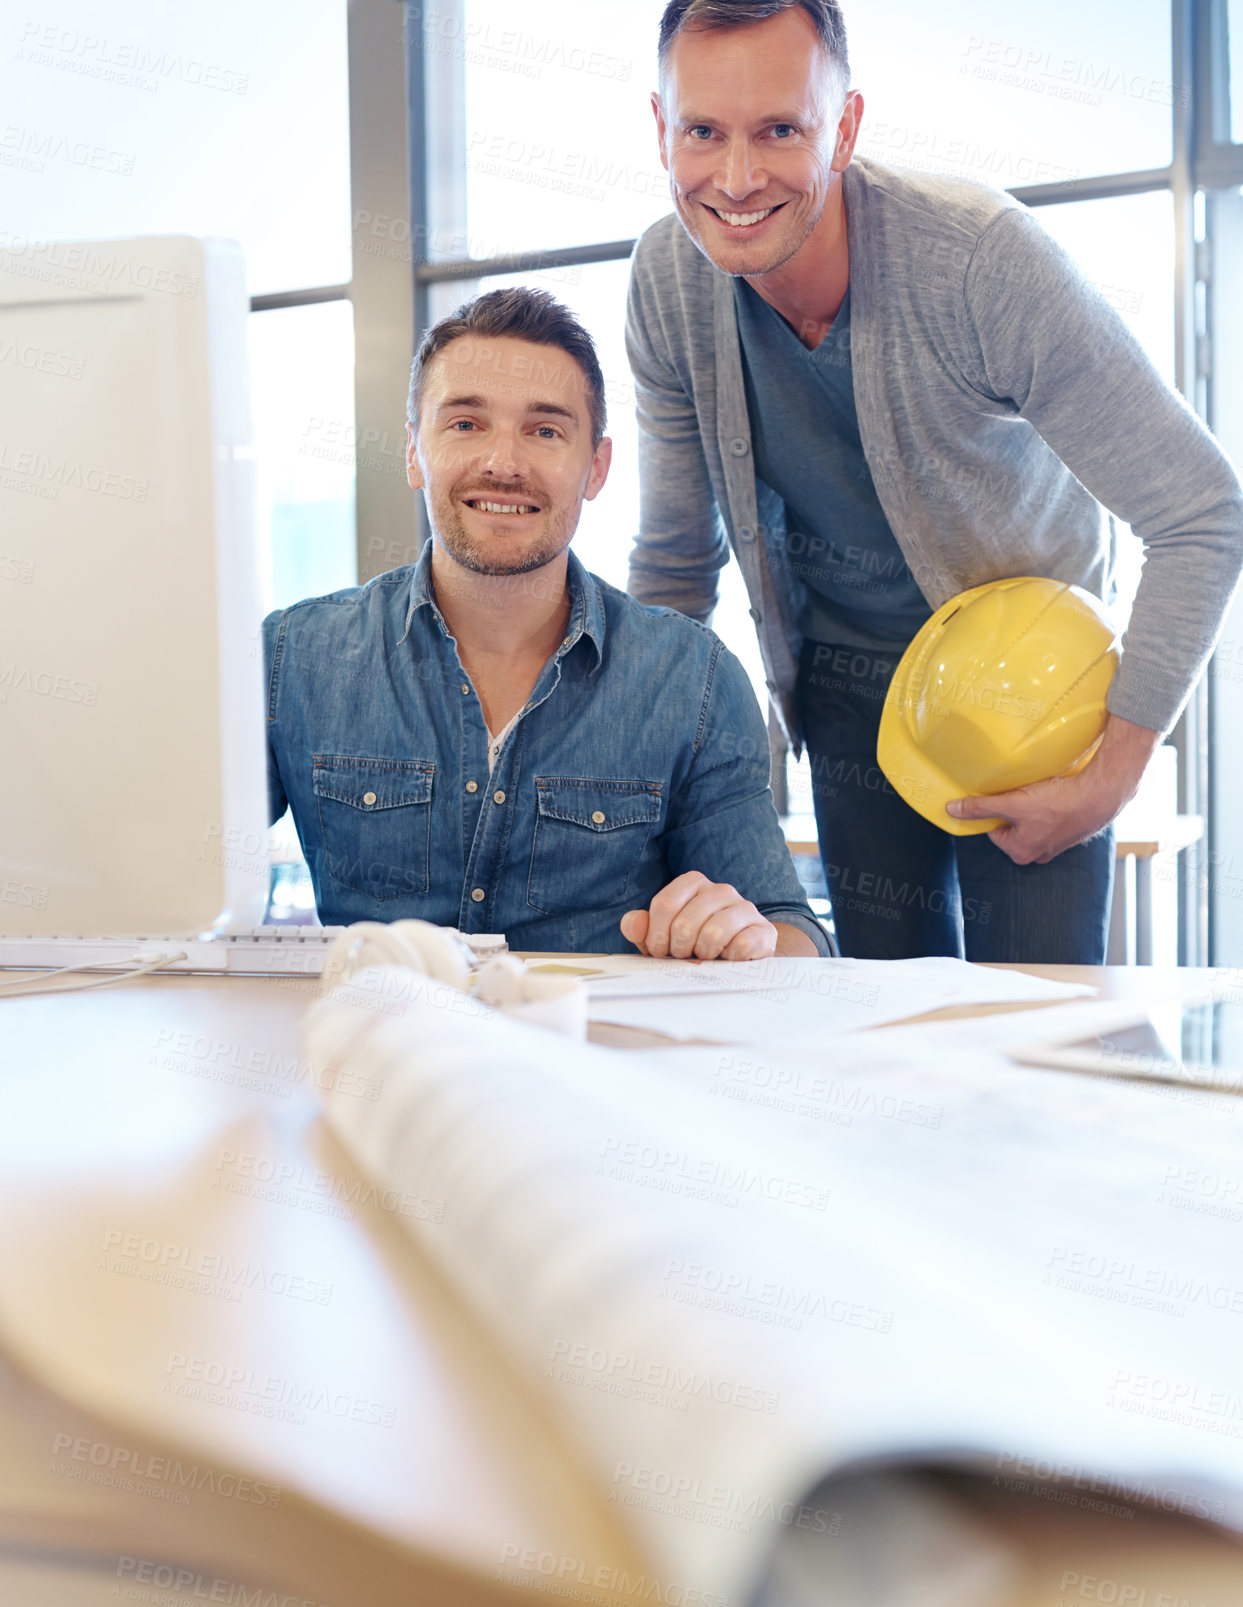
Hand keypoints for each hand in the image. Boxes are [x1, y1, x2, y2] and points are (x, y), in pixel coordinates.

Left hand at [620, 871, 778, 960]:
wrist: (738, 957)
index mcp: (694, 883)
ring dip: (703, 954)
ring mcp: (745, 908)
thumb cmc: (695, 944)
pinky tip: (729, 958)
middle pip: (684, 922)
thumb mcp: (662, 938)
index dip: (656, 936)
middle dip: (678, 949)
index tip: (660, 951)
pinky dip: (729, 959)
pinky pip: (741, 946)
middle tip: (684, 956)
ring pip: (713, 933)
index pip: (664, 905)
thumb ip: (642, 928)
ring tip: (706, 956)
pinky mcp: (763, 930)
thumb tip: (632, 922)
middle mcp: (720, 890)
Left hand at [946, 713, 1161, 865]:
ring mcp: (1056, 844)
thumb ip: (980, 807)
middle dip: (1015, 808)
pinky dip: (1050, 805)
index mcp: (1021, 853)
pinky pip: (1051, 817)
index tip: (1003, 797)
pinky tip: (1055, 794)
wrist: (1100, 796)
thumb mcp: (1011, 804)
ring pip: (1032, 820)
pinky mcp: (1071, 830)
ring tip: (1040, 793)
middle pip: (1013, 825)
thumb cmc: (1057, 804)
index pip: (994, 830)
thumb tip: (952, 810)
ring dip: (1033, 806)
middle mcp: (1038, 854)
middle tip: (1023, 793)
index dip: (995, 810)